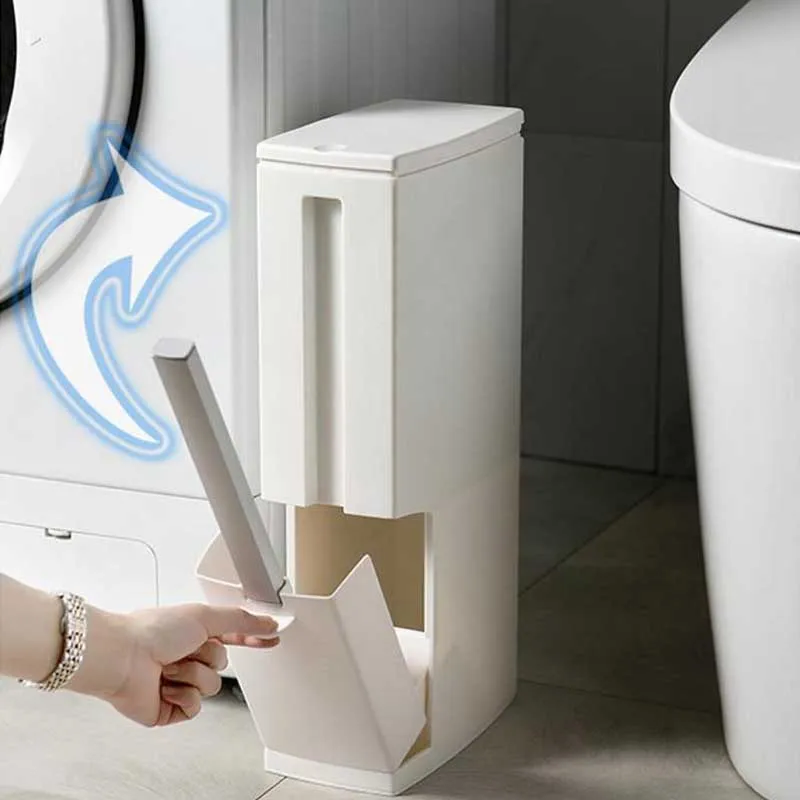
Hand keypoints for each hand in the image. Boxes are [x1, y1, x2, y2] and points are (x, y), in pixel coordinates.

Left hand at [70, 603, 278, 726]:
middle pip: (223, 663)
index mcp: (195, 632)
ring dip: (192, 674)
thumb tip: (269, 621)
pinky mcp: (170, 708)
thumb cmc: (153, 630)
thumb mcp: (205, 616)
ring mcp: (179, 683)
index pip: (234, 635)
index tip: (272, 637)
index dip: (254, 637)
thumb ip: (241, 619)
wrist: (122, 657)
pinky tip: (165, 686)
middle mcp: (188, 656)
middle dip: (208, 656)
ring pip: (210, 686)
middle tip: (186, 648)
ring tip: (169, 667)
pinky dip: (182, 696)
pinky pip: (195, 708)